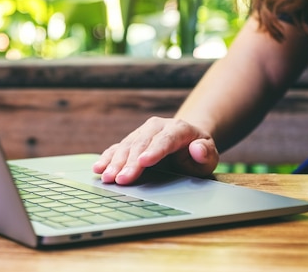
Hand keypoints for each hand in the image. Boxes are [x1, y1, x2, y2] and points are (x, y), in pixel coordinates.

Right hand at [92, 117, 218, 184]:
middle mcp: (157, 126)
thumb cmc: (198, 153)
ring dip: (115, 162)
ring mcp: (142, 132)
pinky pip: (117, 147)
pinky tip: (98, 168)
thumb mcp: (209, 156)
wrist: (186, 141)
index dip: (154, 151)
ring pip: (127, 145)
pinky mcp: (131, 140)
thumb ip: (206, 153)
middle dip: (130, 162)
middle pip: (142, 143)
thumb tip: (197, 149)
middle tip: (121, 179)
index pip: (165, 140)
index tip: (143, 162)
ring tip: (107, 177)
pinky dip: (107, 158)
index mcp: (179, 128)